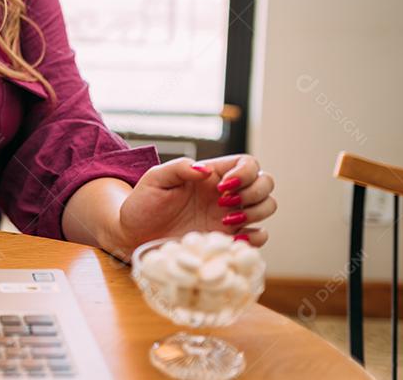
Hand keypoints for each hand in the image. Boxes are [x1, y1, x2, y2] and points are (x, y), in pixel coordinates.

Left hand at [114, 154, 276, 256]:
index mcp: (212, 175)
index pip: (248, 163)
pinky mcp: (226, 239)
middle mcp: (226, 194)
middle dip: (255, 192)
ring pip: (267, 207)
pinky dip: (254, 238)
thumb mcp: (155, 179)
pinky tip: (231, 238)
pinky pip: (258, 237)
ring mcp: (229, 217)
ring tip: (225, 220)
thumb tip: (205, 170)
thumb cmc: (143, 203)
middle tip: (225, 203)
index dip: (246, 172)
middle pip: (266, 183)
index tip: (223, 186)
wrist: (134, 234)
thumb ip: (178, 168)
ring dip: (256, 212)